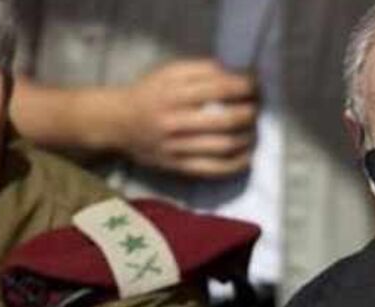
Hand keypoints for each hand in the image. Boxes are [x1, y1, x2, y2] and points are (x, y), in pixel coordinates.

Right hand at [113, 59, 258, 177]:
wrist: (117, 123)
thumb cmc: (149, 93)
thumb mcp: (169, 72)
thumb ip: (201, 69)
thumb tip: (236, 74)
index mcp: (174, 93)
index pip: (220, 88)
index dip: (246, 86)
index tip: (255, 85)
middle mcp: (176, 121)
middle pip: (226, 120)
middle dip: (250, 113)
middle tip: (257, 109)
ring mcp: (177, 147)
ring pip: (224, 146)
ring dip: (248, 138)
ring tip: (254, 130)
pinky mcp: (178, 166)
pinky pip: (214, 169)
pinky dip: (236, 164)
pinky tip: (247, 156)